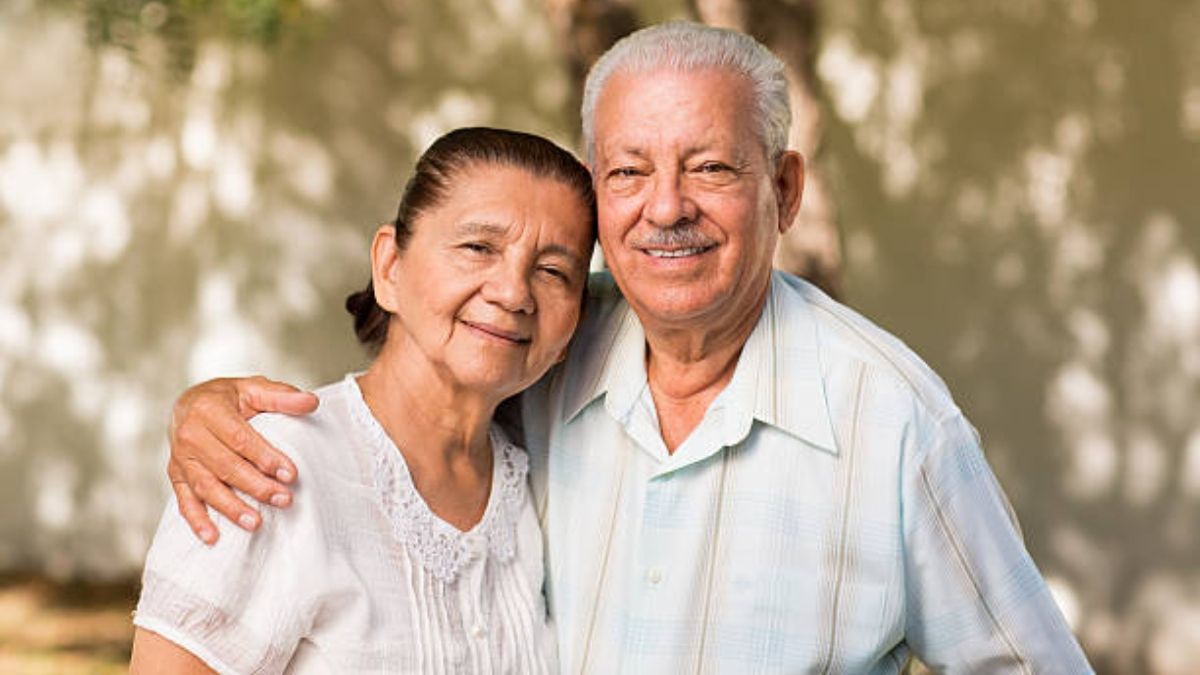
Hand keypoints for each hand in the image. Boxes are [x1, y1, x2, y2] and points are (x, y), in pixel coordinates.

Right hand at [168, 376, 318, 543]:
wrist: (189, 403)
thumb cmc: (227, 398)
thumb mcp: (253, 388)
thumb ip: (281, 396)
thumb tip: (311, 402)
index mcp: (208, 410)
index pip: (240, 438)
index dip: (265, 457)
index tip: (290, 474)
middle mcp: (190, 434)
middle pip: (225, 466)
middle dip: (256, 486)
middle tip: (284, 500)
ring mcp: (180, 458)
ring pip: (206, 486)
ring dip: (230, 507)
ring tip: (256, 523)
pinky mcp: (176, 476)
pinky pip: (184, 501)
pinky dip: (197, 520)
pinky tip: (213, 536)